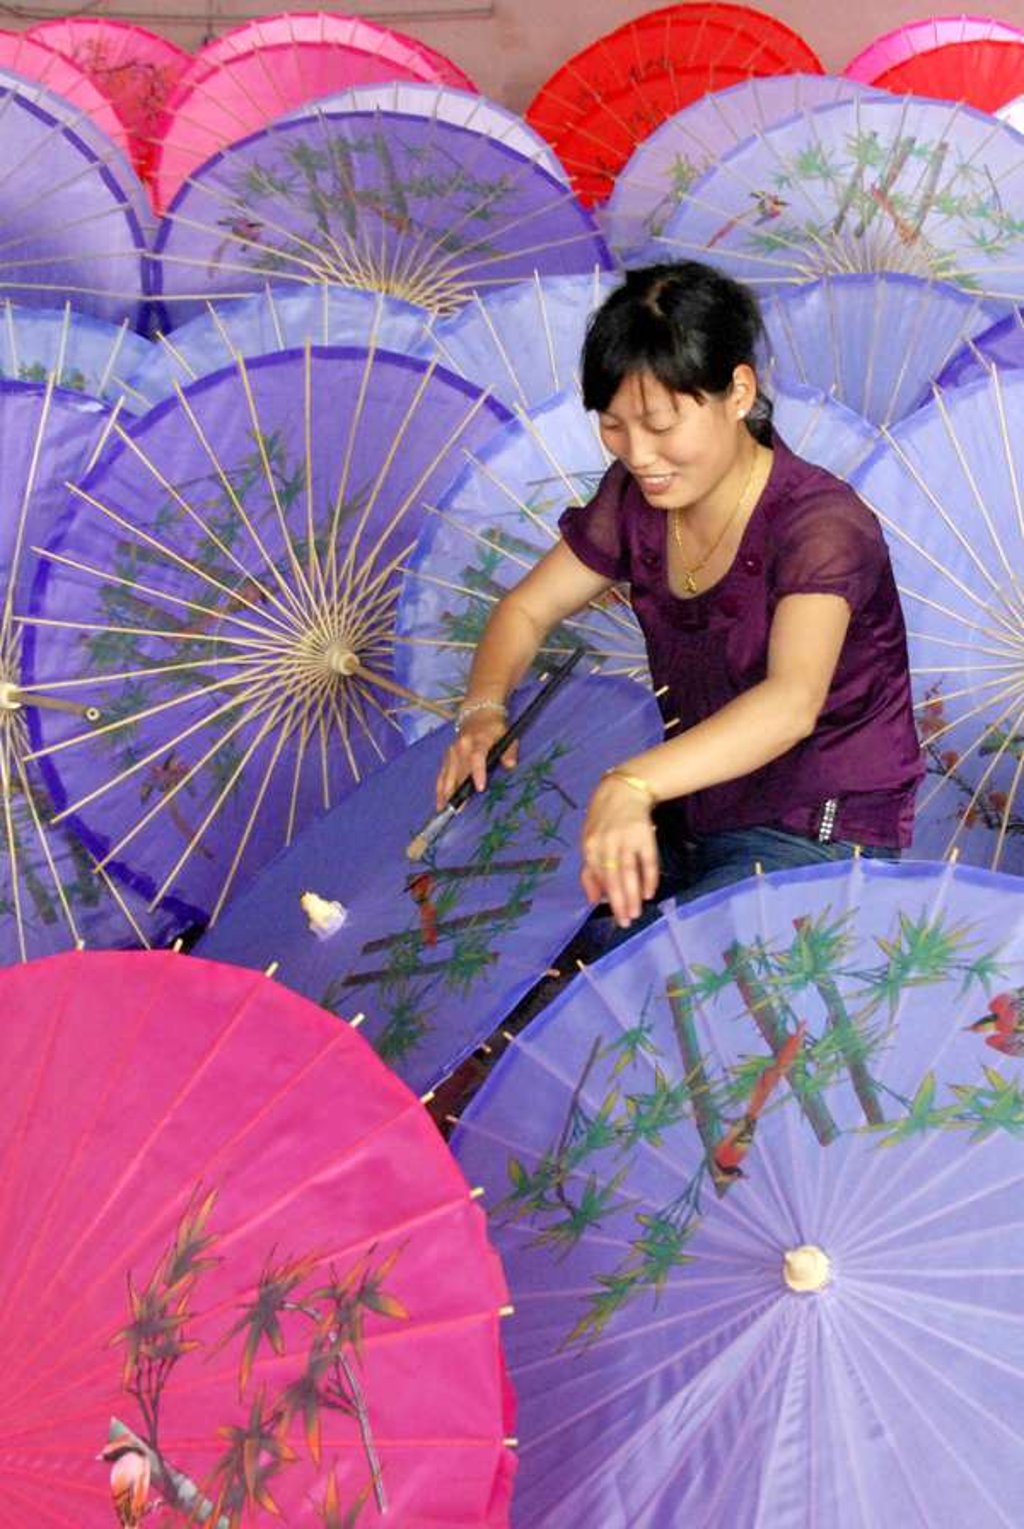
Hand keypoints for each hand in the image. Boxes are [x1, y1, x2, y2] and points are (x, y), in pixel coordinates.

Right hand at [435, 712, 518, 808]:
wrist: (477, 713)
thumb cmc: (494, 727)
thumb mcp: (506, 735)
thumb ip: (509, 751)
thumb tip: (510, 765)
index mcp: (478, 741)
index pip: (477, 758)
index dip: (478, 773)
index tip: (479, 788)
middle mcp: (461, 746)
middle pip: (459, 771)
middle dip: (458, 791)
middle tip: (458, 810)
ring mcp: (452, 751)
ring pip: (447, 774)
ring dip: (445, 793)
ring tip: (443, 810)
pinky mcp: (446, 756)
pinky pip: (441, 774)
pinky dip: (440, 788)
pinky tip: (439, 801)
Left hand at [581, 774, 659, 927]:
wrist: (623, 791)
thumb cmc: (603, 821)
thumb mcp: (590, 842)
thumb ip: (589, 871)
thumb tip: (593, 899)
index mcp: (590, 847)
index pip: (598, 878)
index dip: (607, 899)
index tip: (615, 916)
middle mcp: (607, 844)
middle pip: (613, 878)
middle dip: (620, 902)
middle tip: (626, 922)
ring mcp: (627, 839)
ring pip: (629, 872)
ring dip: (633, 895)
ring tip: (636, 913)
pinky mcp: (645, 836)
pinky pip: (648, 861)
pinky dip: (649, 878)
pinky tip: (650, 893)